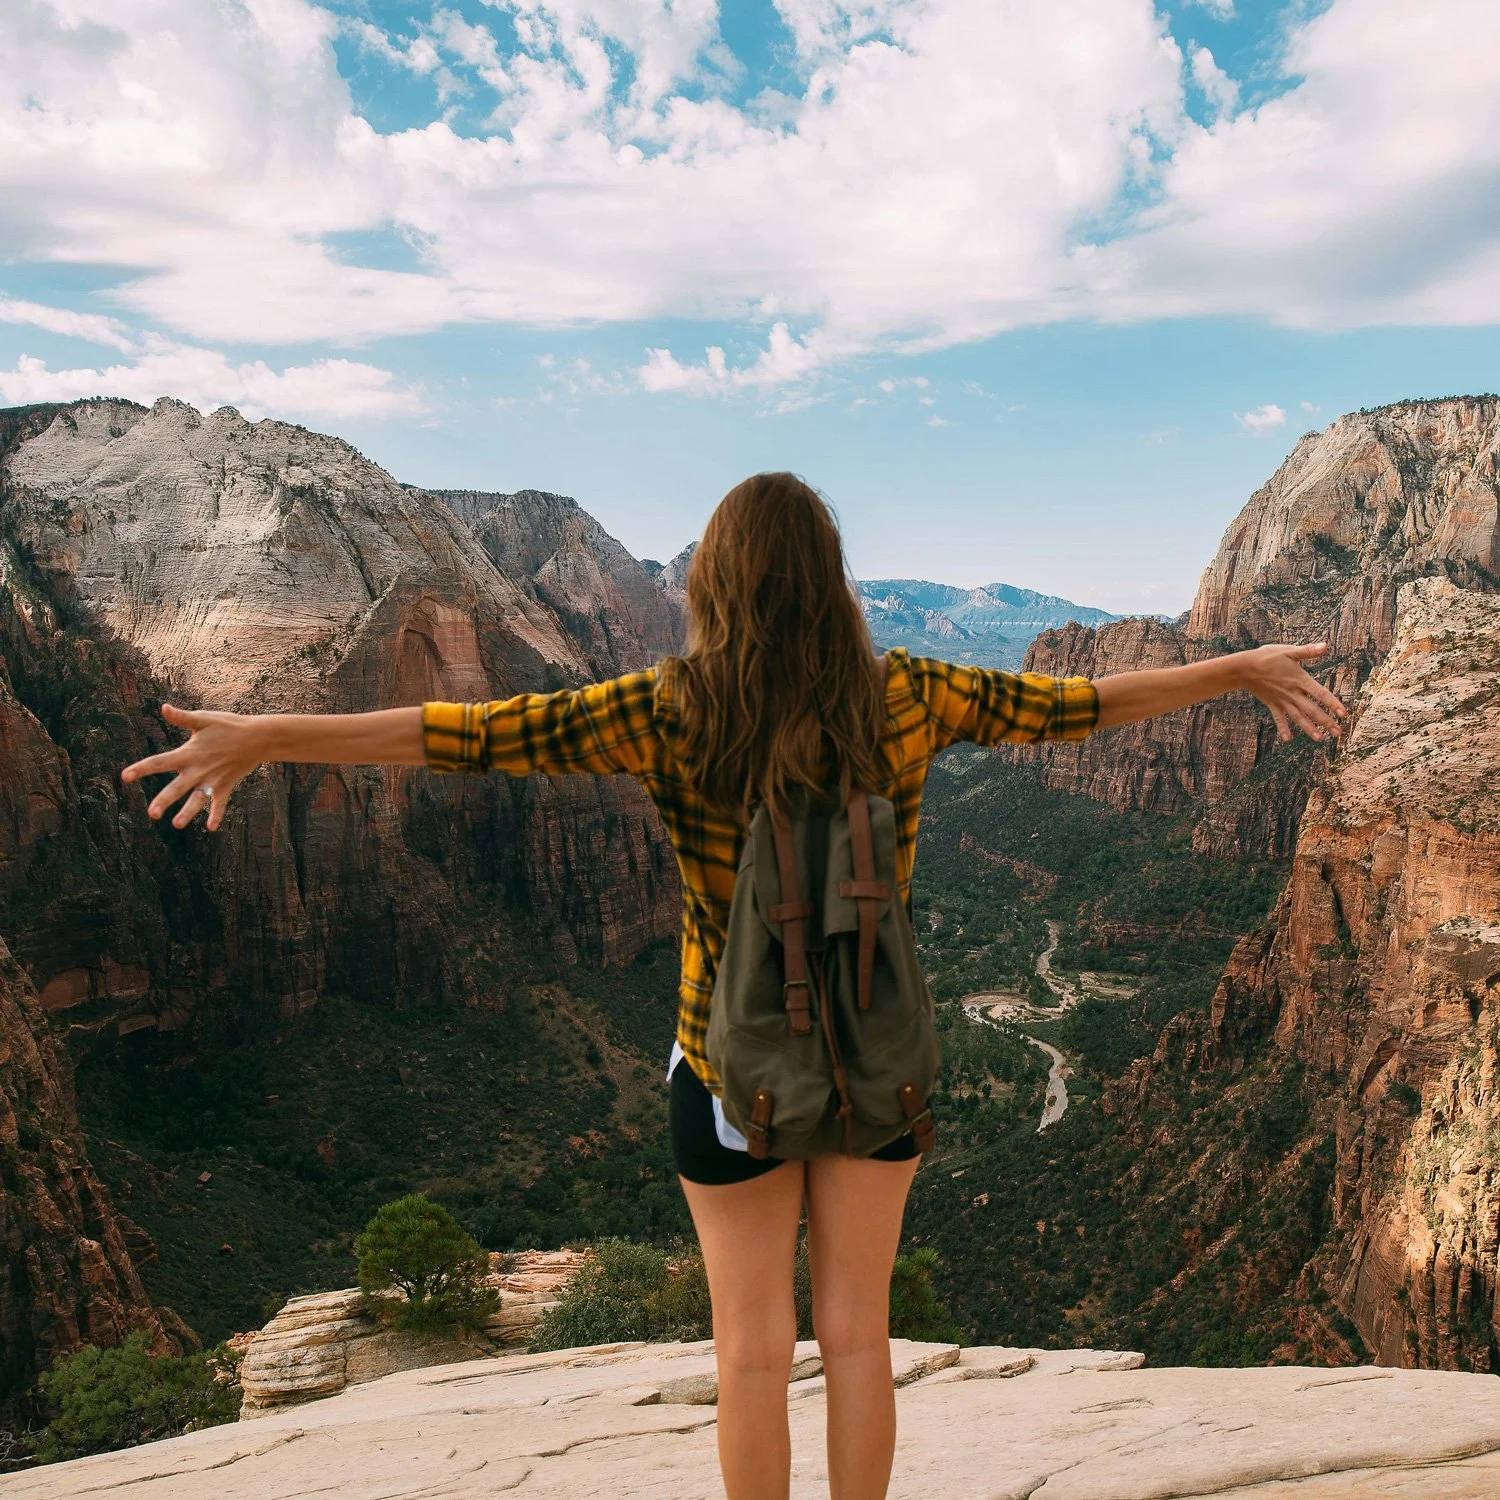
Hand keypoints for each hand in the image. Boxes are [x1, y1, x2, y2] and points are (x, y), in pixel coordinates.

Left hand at [120, 704, 265, 830]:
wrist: (259, 738)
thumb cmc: (229, 726)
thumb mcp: (204, 719)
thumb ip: (181, 717)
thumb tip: (162, 707)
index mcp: (188, 754)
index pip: (159, 762)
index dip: (141, 769)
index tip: (124, 777)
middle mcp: (199, 770)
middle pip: (177, 788)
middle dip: (164, 801)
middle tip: (152, 814)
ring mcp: (213, 780)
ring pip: (197, 800)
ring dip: (188, 812)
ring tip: (176, 825)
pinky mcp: (226, 785)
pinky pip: (220, 803)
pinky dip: (216, 814)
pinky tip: (210, 827)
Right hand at [1237, 643, 1346, 743]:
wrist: (1244, 668)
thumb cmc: (1267, 657)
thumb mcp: (1288, 651)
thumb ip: (1307, 651)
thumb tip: (1325, 646)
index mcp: (1300, 680)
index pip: (1320, 694)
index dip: (1333, 704)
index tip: (1344, 714)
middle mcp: (1292, 693)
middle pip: (1312, 710)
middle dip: (1325, 722)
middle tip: (1338, 733)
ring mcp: (1282, 700)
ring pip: (1298, 717)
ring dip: (1309, 728)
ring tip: (1320, 739)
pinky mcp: (1272, 704)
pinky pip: (1279, 718)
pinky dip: (1283, 728)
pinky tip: (1288, 739)